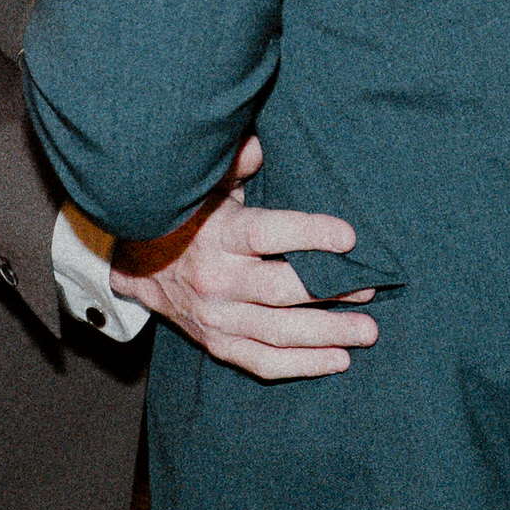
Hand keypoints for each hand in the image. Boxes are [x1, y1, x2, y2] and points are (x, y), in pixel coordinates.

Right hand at [110, 135, 380, 380]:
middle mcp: (217, 279)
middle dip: (330, 293)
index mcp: (219, 235)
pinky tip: (337, 360)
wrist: (139, 264)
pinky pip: (261, 362)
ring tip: (366, 332)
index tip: (349, 236)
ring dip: (326, 334)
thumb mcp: (209, 185)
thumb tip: (261, 144)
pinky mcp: (216, 344)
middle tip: (370, 291)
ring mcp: (216, 317)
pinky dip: (301, 366)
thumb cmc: (189, 218)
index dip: (310, 234)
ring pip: (277, 333)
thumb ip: (238, 164)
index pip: (268, 235)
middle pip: (280, 291)